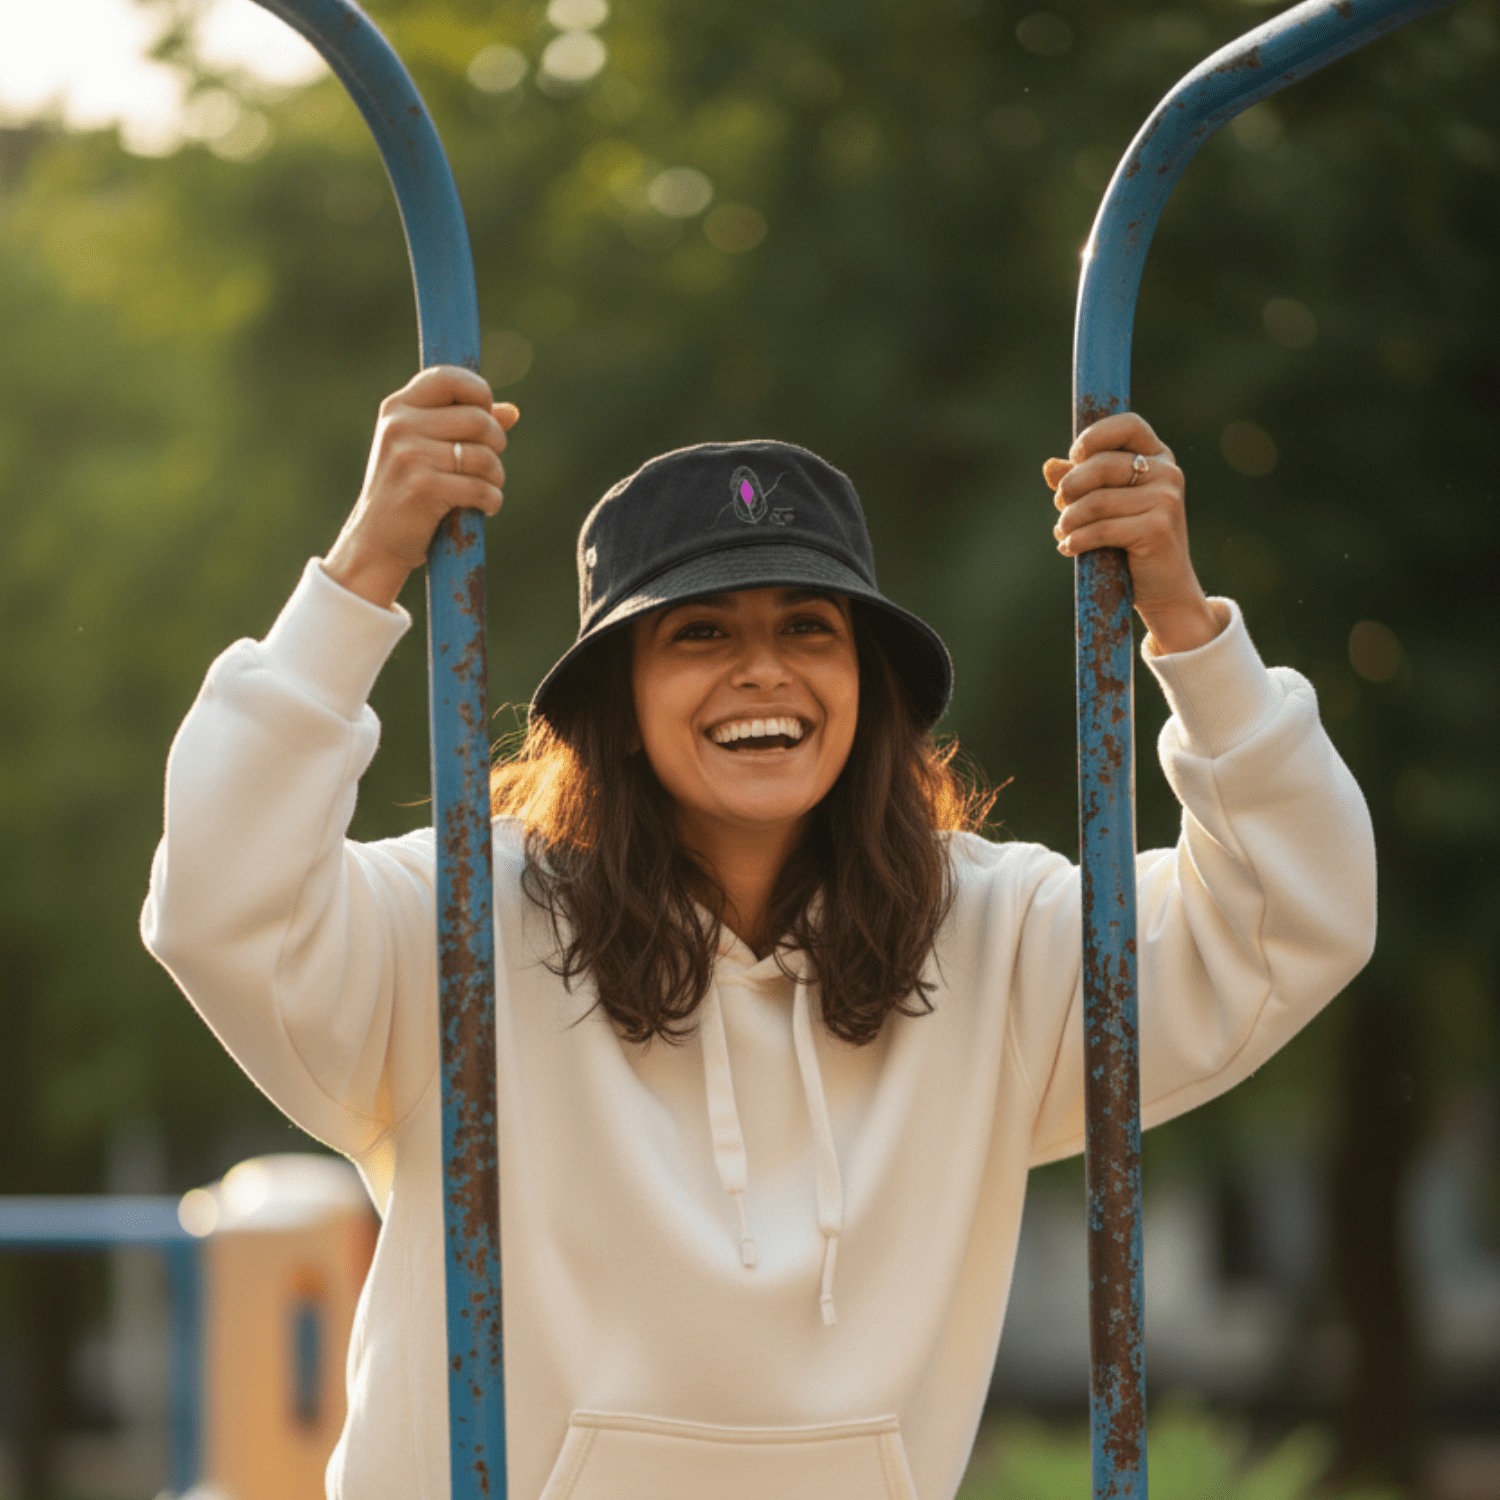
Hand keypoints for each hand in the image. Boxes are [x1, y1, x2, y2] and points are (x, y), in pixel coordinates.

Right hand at [323, 366, 519, 608]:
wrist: (376, 542)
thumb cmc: (408, 493)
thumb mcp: (427, 450)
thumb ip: (466, 426)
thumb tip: (512, 411)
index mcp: (398, 408)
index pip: (448, 378)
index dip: (479, 393)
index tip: (486, 414)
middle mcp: (400, 425)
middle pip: (478, 418)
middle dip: (496, 443)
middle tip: (489, 464)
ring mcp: (409, 455)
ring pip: (483, 455)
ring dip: (496, 476)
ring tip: (487, 487)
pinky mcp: (423, 487)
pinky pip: (480, 487)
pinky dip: (492, 500)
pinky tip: (485, 506)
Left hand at [1043, 411, 1220, 654]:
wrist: (1166, 590)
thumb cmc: (1133, 544)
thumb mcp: (1108, 507)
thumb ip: (1082, 483)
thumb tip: (1049, 466)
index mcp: (1158, 458)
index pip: (1128, 424)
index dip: (1094, 436)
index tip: (1074, 457)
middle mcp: (1168, 473)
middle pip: (1102, 464)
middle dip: (1070, 487)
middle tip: (1060, 506)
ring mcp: (1166, 500)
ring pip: (1096, 500)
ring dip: (1069, 519)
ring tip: (1064, 532)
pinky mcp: (1157, 528)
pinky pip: (1101, 528)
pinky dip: (1077, 540)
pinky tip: (1069, 548)